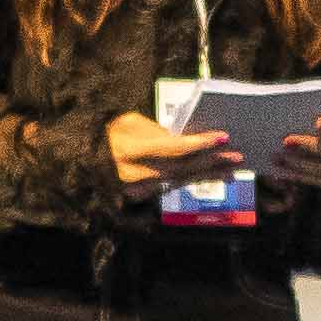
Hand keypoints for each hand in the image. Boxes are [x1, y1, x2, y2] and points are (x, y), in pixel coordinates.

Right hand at [107, 113, 239, 191]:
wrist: (83, 160)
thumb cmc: (109, 134)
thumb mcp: (130, 124)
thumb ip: (158, 132)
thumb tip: (185, 139)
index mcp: (131, 150)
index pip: (173, 148)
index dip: (200, 143)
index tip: (222, 136)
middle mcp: (136, 174)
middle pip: (182, 168)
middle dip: (212, 161)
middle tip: (236, 156)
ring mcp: (138, 189)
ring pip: (180, 181)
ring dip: (208, 174)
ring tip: (231, 169)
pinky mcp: (141, 197)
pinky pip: (172, 187)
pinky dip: (193, 180)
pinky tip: (212, 176)